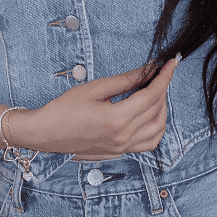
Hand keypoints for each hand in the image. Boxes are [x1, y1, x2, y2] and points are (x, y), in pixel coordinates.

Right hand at [11, 58, 178, 158]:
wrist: (45, 134)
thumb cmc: (64, 109)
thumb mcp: (95, 89)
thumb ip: (124, 80)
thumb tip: (147, 70)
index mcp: (117, 119)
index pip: (151, 96)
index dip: (164, 77)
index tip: (171, 64)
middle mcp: (123, 137)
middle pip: (156, 111)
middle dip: (162, 89)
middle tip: (159, 73)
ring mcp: (122, 148)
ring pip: (157, 130)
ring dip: (162, 110)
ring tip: (155, 93)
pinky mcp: (118, 153)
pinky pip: (148, 144)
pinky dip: (155, 129)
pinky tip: (149, 115)